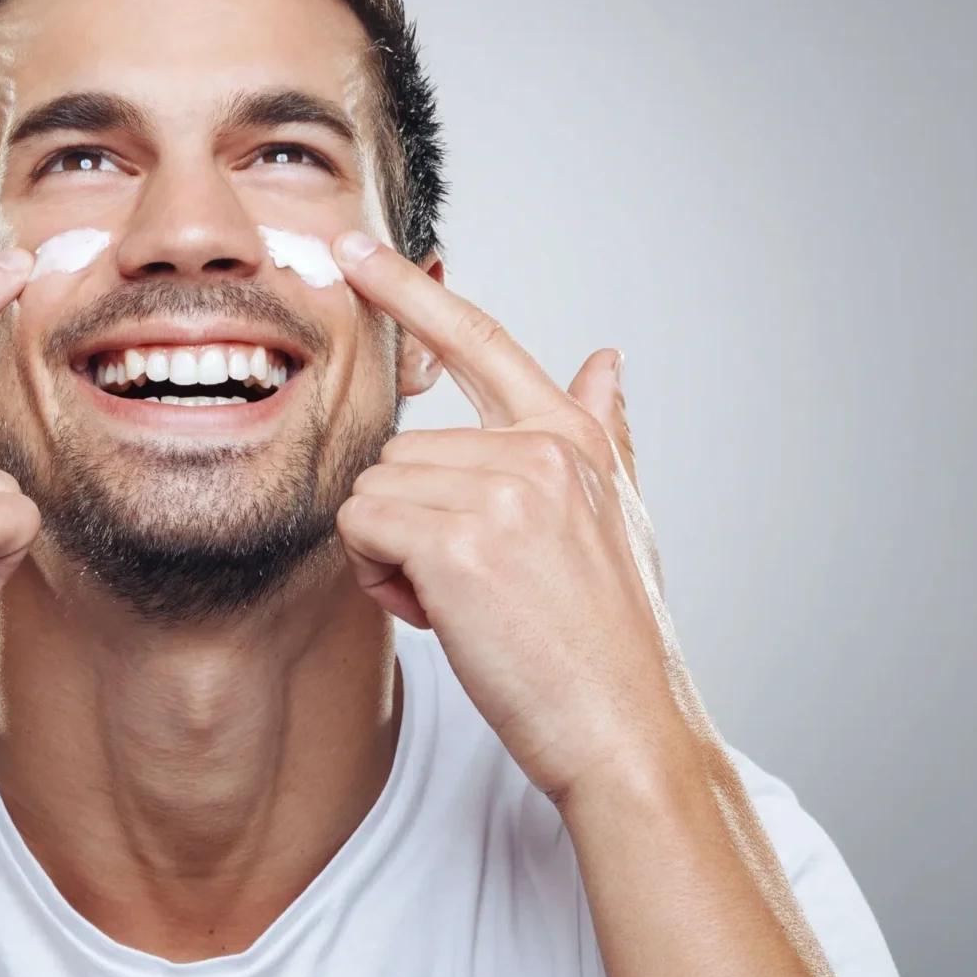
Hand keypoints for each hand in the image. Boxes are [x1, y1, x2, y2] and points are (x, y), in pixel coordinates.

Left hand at [331, 232, 696, 805]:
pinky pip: (361, 529)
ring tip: (464, 603)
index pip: (480, 339)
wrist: (625, 729)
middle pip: (400, 452)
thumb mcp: (621, 518)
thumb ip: (603, 433)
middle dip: (410, 523)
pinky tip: (440, 614)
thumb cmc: (611, 637)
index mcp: (572, 435)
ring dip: (393, 555)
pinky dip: (379, 577)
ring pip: (374, 492)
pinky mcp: (459, 540)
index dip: (409, 290)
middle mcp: (540, 446)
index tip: (351, 246)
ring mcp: (502, 488)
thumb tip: (607, 357)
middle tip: (470, 585)